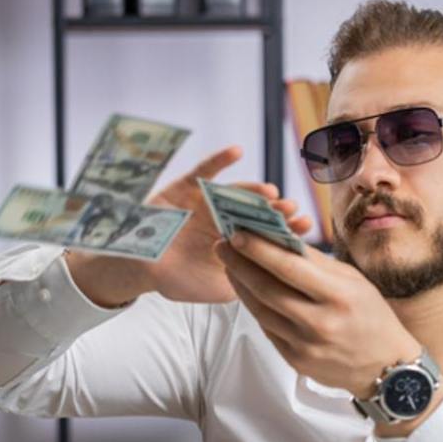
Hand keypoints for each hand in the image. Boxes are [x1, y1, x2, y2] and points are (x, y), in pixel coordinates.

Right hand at [66, 146, 311, 306]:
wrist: (137, 268)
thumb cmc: (177, 279)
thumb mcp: (218, 290)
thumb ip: (245, 285)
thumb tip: (277, 282)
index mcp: (237, 242)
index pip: (267, 234)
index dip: (286, 229)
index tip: (304, 226)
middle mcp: (227, 219)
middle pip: (256, 210)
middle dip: (275, 210)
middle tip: (291, 209)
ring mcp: (208, 203)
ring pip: (235, 192)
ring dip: (253, 189)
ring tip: (270, 190)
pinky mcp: (186, 188)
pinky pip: (204, 170)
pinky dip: (219, 160)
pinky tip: (237, 151)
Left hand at [214, 232, 421, 398]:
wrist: (385, 368)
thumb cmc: (371, 316)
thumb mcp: (353, 281)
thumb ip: (316, 263)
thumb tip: (280, 238)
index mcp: (339, 296)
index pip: (290, 268)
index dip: (260, 250)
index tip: (238, 234)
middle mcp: (320, 323)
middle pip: (267, 290)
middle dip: (240, 265)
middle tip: (222, 246)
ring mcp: (305, 346)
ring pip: (261, 311)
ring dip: (241, 286)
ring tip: (231, 266)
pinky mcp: (296, 361)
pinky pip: (268, 329)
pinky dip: (257, 308)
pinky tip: (250, 292)